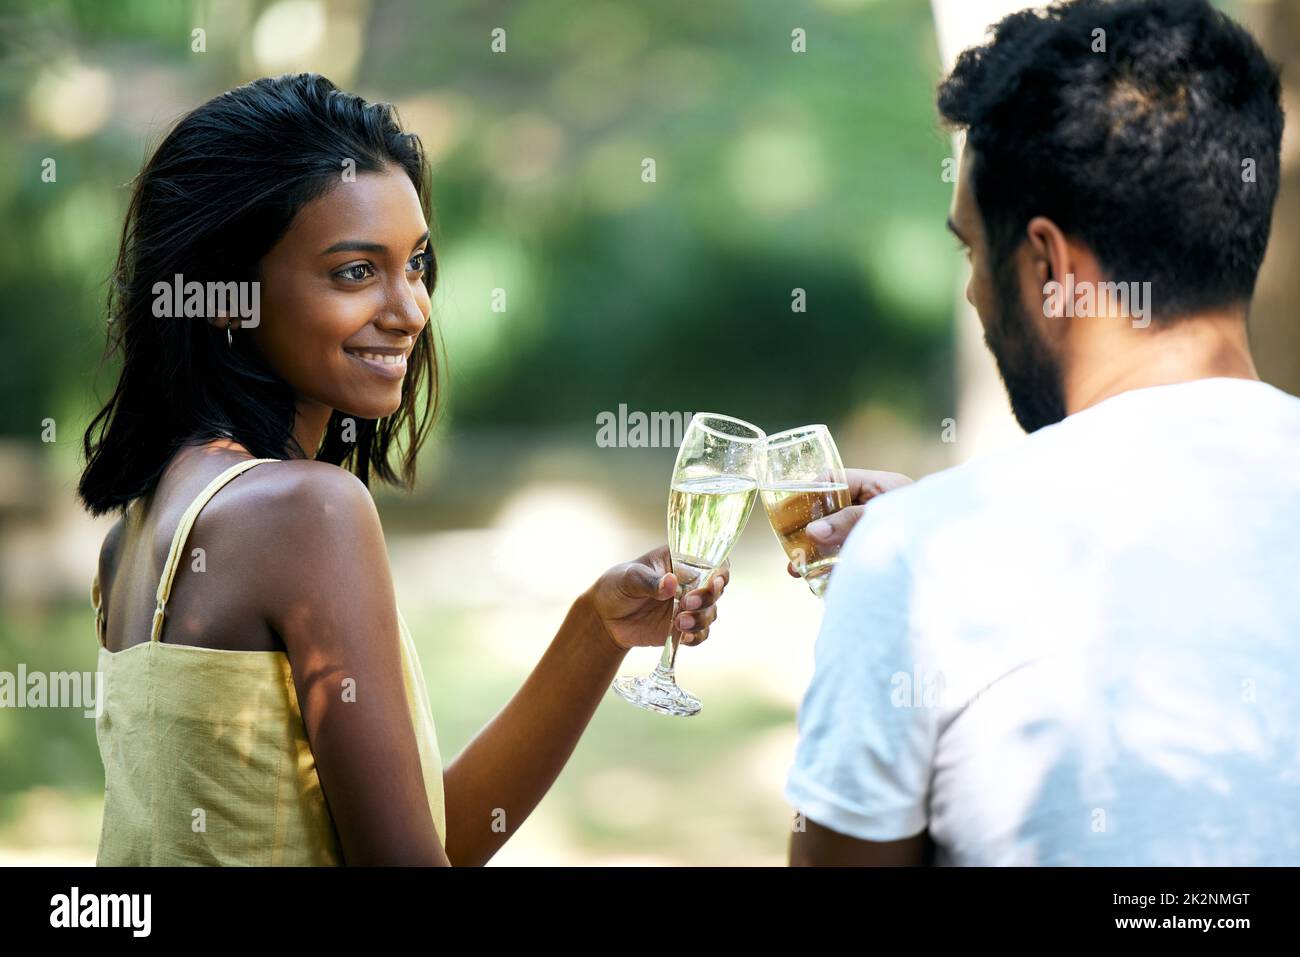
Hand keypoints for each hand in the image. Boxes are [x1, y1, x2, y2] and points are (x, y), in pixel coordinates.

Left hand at [588, 545, 729, 650]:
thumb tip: (670, 583)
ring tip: (679, 624)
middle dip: (708, 598)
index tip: (713, 582)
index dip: (720, 572)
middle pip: (716, 589)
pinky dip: (697, 637)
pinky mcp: (682, 628)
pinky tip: (684, 638)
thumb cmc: (616, 586)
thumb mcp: (629, 578)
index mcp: (680, 562)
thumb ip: (649, 581)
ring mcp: (687, 607)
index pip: (712, 562)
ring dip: (700, 619)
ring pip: (710, 613)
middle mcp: (689, 584)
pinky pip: (700, 634)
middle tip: (687, 604)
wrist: (604, 618)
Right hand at [786, 468, 913, 577]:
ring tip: (793, 569)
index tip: (787, 504)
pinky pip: (845, 560)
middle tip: (785, 541)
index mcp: (879, 487)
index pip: (834, 479)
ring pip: (833, 539)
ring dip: (811, 552)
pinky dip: (827, 569)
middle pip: (829, 511)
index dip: (809, 489)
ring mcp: (874, 535)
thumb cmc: (925, 529)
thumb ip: (848, 523)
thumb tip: (812, 532)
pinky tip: (811, 579)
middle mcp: (875, 508)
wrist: (961, 566)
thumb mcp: (881, 519)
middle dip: (805, 527)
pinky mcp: (875, 559)